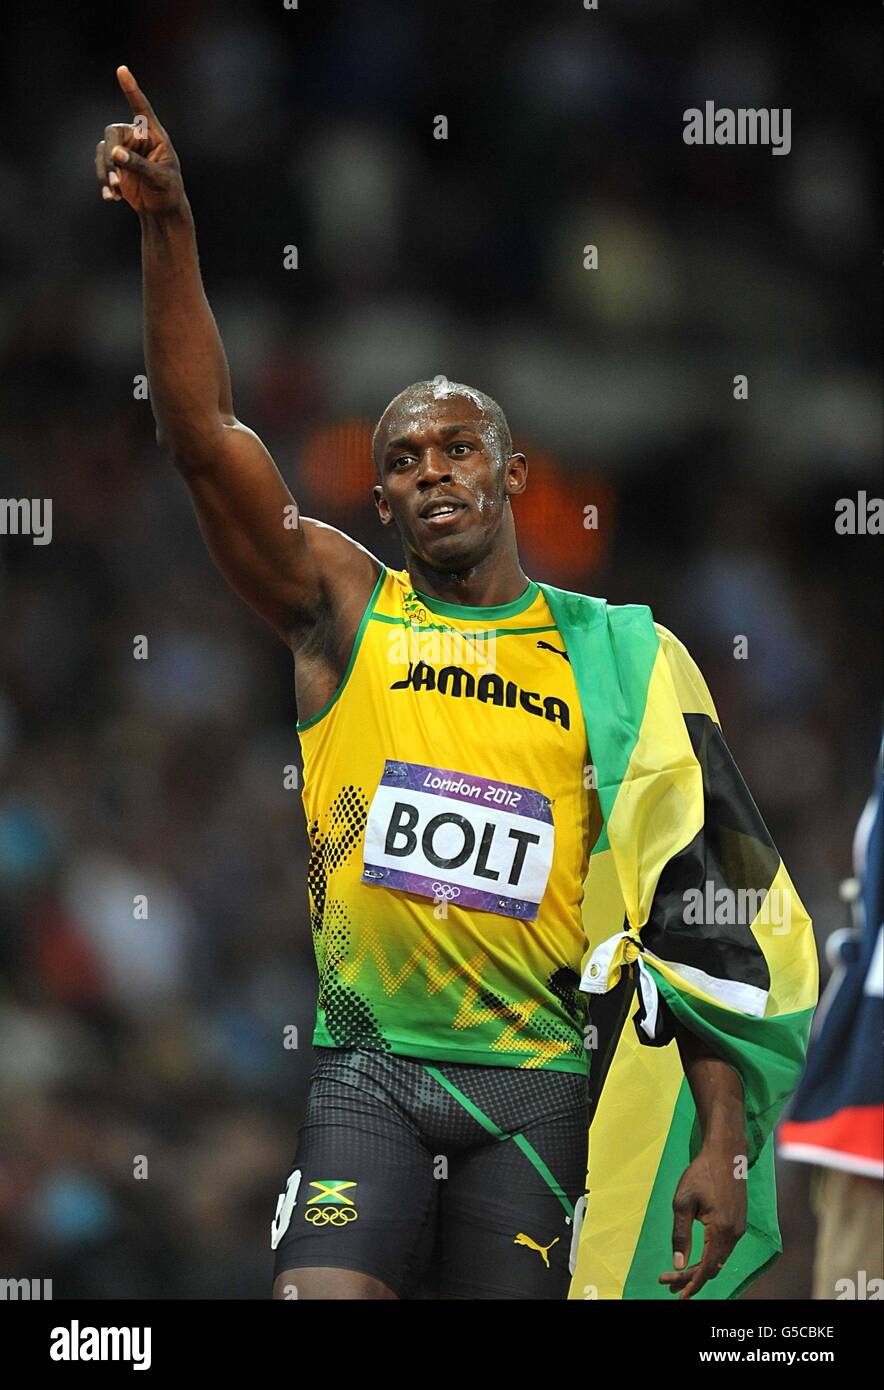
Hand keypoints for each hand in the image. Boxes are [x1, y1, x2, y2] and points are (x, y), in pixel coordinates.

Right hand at [95, 66, 184, 216]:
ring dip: (106, 173)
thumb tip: (115, 153)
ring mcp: (124, 151)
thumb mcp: (159, 178)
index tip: (122, 70)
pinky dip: (104, 182)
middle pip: (113, 134)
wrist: (162, 211)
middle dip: (111, 157)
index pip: (141, 108)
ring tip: (113, 193)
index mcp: (154, 135)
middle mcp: (137, 138)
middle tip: (115, 181)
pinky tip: (112, 198)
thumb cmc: (169, 192)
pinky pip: (101, 167)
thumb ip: (138, 165)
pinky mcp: (115, 165)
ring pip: (104, 151)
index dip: (131, 89)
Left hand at [659, 1141, 747, 1299]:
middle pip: (713, 1267)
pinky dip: (710, 1257)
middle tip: (667, 1285)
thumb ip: (680, 1234)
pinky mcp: (739, 1222)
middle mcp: (735, 1233)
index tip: (679, 1296)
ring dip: (700, 1269)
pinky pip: (724, 1248)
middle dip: (691, 1278)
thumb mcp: (682, 1202)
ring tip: (677, 1277)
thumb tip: (678, 1263)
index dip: (692, 1284)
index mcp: (721, 1229)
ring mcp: (739, 1228)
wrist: (725, 1152)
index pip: (707, 1267)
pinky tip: (696, 1258)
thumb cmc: (701, 1172)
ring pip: (720, 1259)